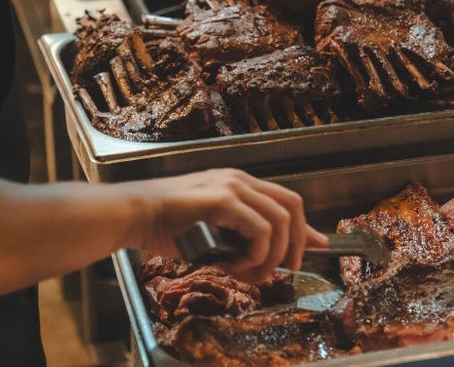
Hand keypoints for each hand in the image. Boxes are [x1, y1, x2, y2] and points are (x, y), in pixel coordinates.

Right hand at [123, 168, 327, 281]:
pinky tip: (236, 264)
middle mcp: (240, 180)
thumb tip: (263, 263)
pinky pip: (260, 230)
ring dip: (275, 253)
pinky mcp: (223, 199)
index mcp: (238, 184)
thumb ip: (238, 243)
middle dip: (298, 241)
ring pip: (281, 220)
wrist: (132, 215)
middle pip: (292, 206)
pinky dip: (257, 253)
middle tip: (289, 268)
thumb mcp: (211, 235)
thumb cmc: (165, 226)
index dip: (306, 226)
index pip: (286, 200)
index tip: (320, 245)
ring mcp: (232, 186)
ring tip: (255, 273)